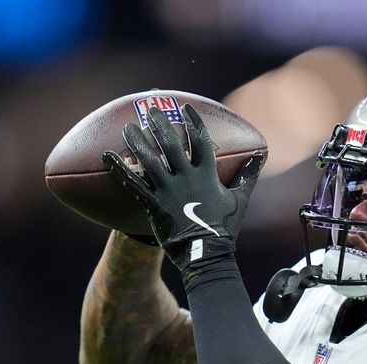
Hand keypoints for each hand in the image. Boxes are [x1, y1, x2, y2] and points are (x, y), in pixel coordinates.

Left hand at [102, 105, 262, 271]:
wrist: (207, 253)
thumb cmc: (225, 227)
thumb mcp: (240, 199)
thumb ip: (248, 176)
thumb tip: (259, 156)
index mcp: (207, 175)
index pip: (200, 141)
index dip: (192, 123)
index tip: (185, 108)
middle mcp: (186, 178)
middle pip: (172, 145)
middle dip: (161, 125)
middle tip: (151, 110)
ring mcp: (169, 191)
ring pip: (150, 161)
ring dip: (137, 142)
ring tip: (127, 128)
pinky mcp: (154, 205)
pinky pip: (133, 185)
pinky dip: (119, 170)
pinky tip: (107, 156)